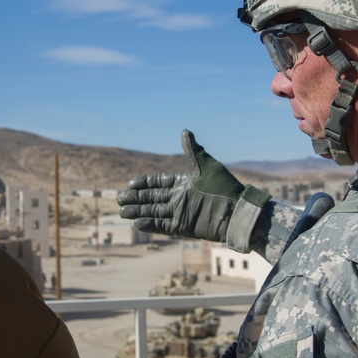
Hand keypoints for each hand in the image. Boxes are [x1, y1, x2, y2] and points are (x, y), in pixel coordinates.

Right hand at [116, 130, 269, 249]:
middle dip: (135, 198)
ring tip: (121, 212)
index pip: (158, 182)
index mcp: (183, 182)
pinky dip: (151, 225)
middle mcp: (179, 197)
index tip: (130, 184)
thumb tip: (184, 131)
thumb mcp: (208, 166)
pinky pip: (163, 225)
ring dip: (138, 212)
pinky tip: (137, 223)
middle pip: (152, 198)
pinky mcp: (184, 227)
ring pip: (154, 212)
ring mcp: (181, 212)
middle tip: (119, 199)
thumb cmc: (225, 187)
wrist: (238, 212)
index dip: (143, 183)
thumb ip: (193, 151)